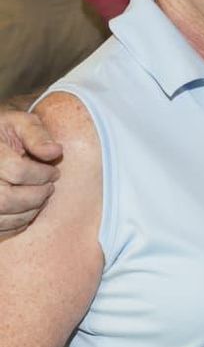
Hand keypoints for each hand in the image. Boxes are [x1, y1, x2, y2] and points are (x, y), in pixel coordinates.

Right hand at [0, 109, 61, 233]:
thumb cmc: (4, 133)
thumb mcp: (19, 123)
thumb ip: (36, 134)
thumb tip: (55, 151)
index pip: (16, 171)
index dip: (41, 174)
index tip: (54, 173)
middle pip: (7, 199)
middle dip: (36, 196)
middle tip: (49, 188)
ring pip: (2, 216)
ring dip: (29, 211)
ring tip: (39, 197)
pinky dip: (16, 224)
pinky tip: (26, 210)